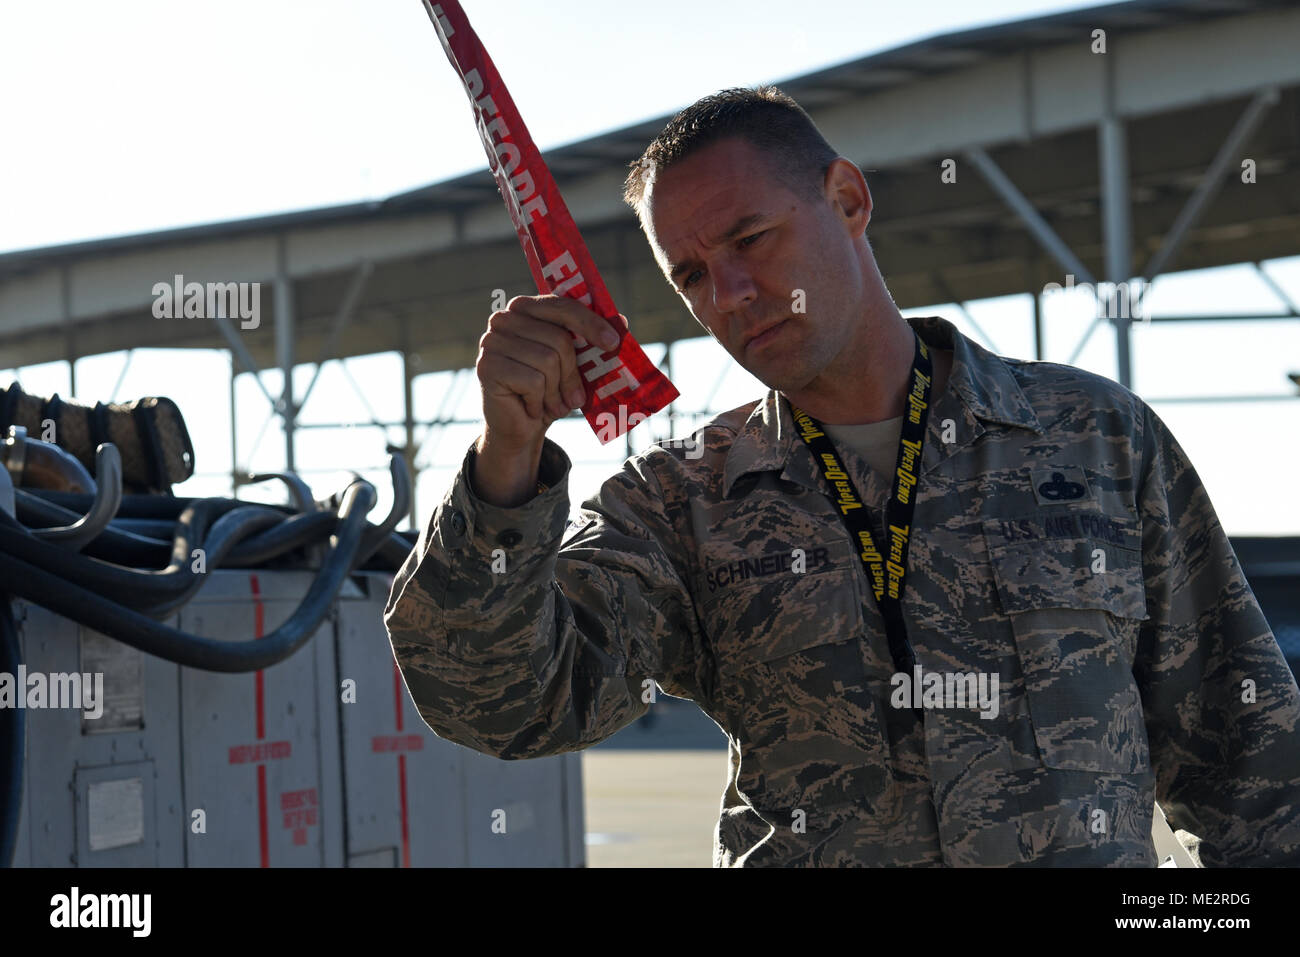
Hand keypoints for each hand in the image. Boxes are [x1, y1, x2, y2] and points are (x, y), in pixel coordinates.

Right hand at [471, 295, 625, 504]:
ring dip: (556, 392)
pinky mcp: (487, 367)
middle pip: (559, 339)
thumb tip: (622, 320)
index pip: (563, 306)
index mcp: (525, 308)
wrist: (520, 427)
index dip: (590, 324)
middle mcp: (503, 318)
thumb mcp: (575, 365)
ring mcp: (491, 341)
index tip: (613, 344)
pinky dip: (540, 402)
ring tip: (552, 404)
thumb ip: (593, 341)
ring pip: (547, 362)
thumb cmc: (549, 391)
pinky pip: (532, 381)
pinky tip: (532, 408)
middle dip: (573, 374)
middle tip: (576, 398)